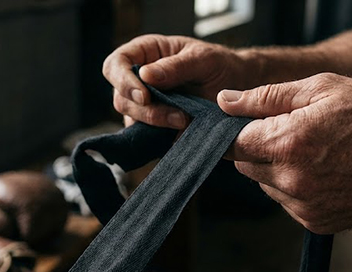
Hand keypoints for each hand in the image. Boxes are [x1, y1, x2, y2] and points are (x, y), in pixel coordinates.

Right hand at [103, 35, 243, 128]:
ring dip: (156, 125)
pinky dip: (160, 138)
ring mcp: (143, 104)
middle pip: (121, 98)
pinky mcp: (152, 126)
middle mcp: (138, 79)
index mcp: (144, 53)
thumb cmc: (219, 65)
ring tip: (186, 122)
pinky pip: (145, 137)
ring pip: (131, 120)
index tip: (144, 96)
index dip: (123, 81)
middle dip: (146, 111)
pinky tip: (180, 133)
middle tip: (178, 116)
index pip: (116, 65)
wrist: (235, 88)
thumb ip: (176, 66)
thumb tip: (145, 75)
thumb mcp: (203, 59)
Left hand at [218, 73, 351, 233]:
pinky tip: (328, 171)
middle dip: (257, 147)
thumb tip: (224, 102)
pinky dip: (296, 188)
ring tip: (317, 151)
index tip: (246, 123)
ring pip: (266, 184)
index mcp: (287, 143)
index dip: (233, 131)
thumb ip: (266, 97)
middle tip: (292, 131)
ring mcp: (303, 206)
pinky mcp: (316, 223)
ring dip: (277, 168)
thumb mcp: (322, 88)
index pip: (230, 145)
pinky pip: (288, 202)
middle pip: (244, 165)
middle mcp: (290, 181)